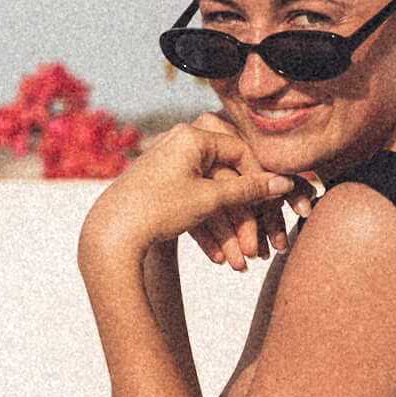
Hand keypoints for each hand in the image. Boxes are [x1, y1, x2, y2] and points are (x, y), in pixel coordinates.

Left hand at [79, 115, 304, 273]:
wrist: (111, 236)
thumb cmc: (159, 209)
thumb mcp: (209, 199)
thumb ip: (248, 189)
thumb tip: (284, 182)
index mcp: (192, 135)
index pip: (240, 151)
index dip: (260, 180)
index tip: (275, 204)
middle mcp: (179, 143)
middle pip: (226, 178)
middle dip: (243, 216)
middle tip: (258, 242)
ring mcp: (169, 165)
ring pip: (210, 197)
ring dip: (227, 231)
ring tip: (239, 261)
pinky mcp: (161, 186)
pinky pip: (192, 204)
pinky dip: (205, 229)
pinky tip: (217, 257)